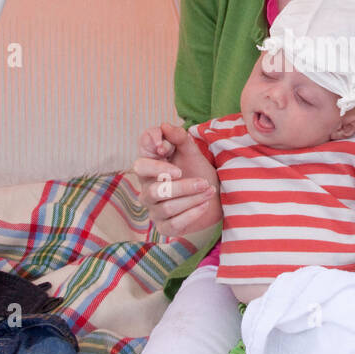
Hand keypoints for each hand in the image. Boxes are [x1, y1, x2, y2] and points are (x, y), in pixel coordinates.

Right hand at [133, 121, 221, 239]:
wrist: (214, 195)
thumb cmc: (197, 171)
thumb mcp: (192, 152)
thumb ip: (179, 138)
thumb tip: (164, 125)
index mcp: (149, 171)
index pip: (140, 164)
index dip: (152, 162)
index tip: (166, 149)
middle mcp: (147, 190)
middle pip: (154, 190)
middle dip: (182, 186)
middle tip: (203, 181)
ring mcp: (154, 210)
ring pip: (167, 207)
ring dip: (192, 198)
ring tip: (209, 190)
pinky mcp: (165, 227)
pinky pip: (174, 224)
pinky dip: (192, 214)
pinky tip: (204, 204)